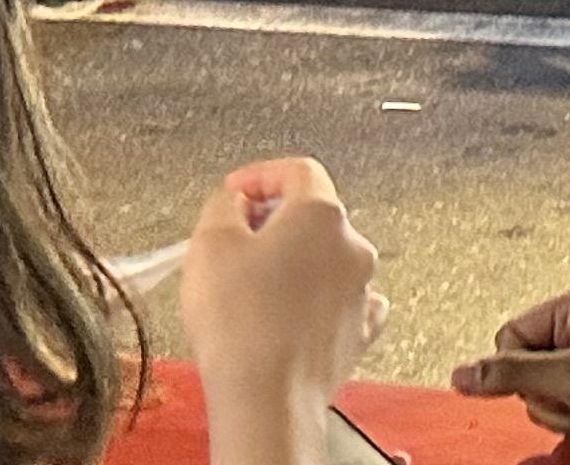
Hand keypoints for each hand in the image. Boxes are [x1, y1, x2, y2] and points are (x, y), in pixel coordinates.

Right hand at [183, 160, 383, 462]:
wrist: (267, 398)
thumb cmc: (241, 327)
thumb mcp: (209, 243)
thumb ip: (223, 205)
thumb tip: (235, 201)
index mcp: (321, 214)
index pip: (298, 170)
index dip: (260, 176)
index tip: (237, 192)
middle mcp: (351, 246)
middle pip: (313, 215)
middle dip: (273, 223)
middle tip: (235, 244)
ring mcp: (360, 290)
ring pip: (326, 260)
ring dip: (293, 265)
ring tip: (252, 291)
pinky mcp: (359, 331)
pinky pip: (339, 303)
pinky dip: (315, 303)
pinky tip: (288, 317)